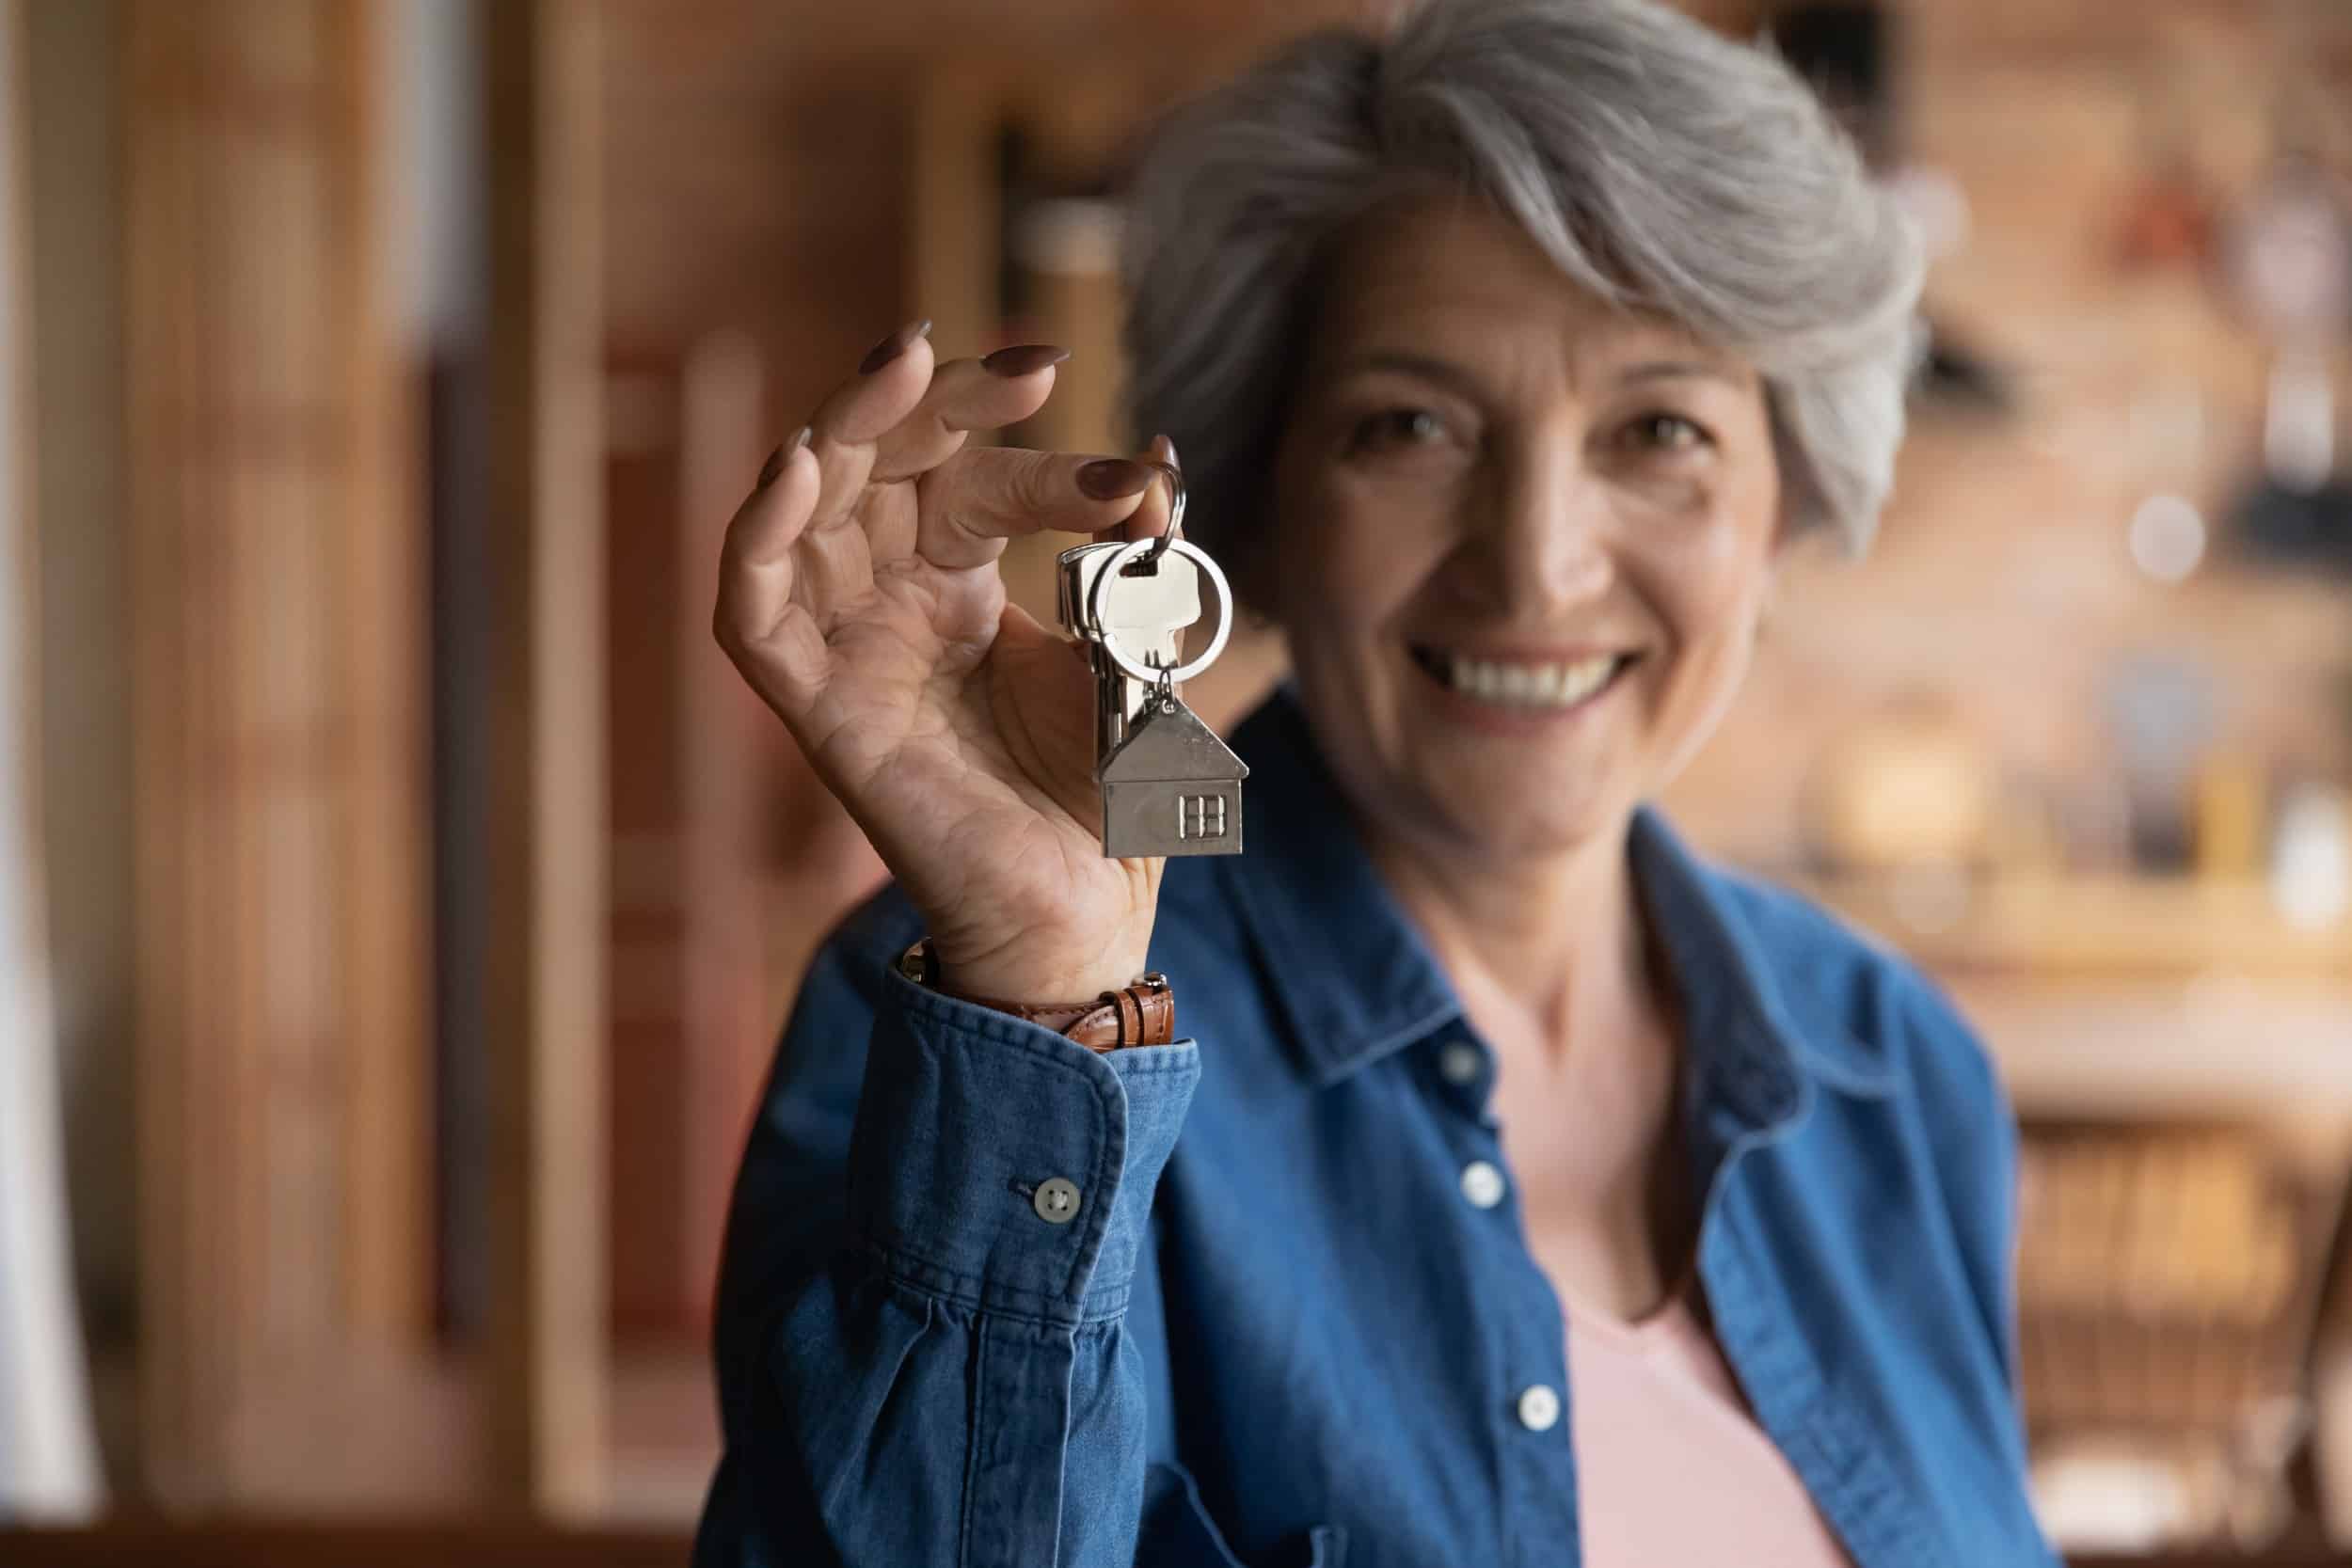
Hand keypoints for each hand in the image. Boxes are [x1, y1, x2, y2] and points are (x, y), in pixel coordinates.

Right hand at [714, 323, 1176, 1001]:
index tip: (1132, 467)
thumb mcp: (1138, 658)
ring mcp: (849, 654)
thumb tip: (1157, 463)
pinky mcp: (818, 714)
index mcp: (959, 584)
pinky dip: (758, 540)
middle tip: (1019, 364)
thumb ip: (1139, 568)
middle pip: (876, 465)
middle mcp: (892, 604)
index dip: (1033, 449)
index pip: (970, 477)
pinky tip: (798, 469)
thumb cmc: (1107, 798)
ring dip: (840, 429)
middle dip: (929, 397)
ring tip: (899, 366)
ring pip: (802, 513)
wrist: (1087, 914)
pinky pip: (753, 618)